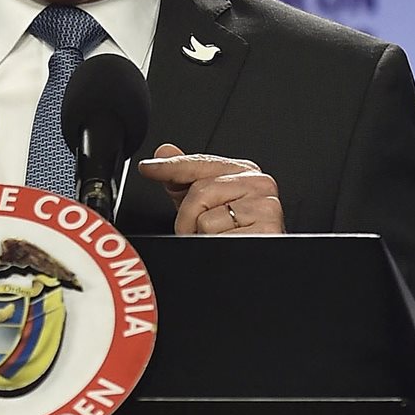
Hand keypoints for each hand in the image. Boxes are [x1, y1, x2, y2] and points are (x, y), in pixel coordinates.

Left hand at [138, 143, 285, 234]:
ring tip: (216, 239)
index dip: (169, 166)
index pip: (200, 163)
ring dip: (200, 236)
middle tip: (197, 231)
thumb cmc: (234, 233)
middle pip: (199, 192)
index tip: (147, 167)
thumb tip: (165, 150)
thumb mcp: (206, 203)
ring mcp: (265, 207)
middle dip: (187, 218)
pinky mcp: (267, 230)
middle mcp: (258, 184)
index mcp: (243, 172)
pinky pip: (219, 238)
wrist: (258, 264)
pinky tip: (227, 247)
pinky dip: (214, 248)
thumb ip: (184, 177)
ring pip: (206, 218)